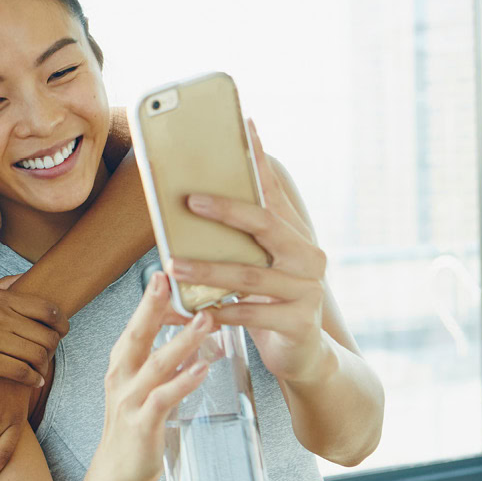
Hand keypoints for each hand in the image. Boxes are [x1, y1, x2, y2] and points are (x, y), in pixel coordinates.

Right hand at [0, 286, 67, 398]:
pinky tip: (32, 382)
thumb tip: (25, 275)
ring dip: (44, 365)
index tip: (60, 333)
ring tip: (40, 370)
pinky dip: (33, 379)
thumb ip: (1, 286)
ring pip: (38, 354)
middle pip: (47, 334)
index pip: (48, 309)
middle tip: (48, 356)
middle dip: (53, 348)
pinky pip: (22, 372)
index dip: (61, 323)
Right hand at [86, 272, 215, 480]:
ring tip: (206, 320)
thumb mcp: (142, 384)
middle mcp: (121, 377)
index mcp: (122, 364)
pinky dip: (182, 382)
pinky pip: (163, 399)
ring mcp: (130, 401)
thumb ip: (162, 357)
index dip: (149, 299)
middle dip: (152, 305)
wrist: (117, 472)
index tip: (164, 271)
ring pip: (157, 364)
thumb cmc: (135, 422)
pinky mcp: (142, 424)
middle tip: (170, 277)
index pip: (135, 324)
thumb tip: (190, 327)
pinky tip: (201, 369)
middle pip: (137, 334)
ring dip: (182, 340)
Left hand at [168, 118, 330, 384]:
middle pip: (266, 225)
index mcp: (296, 236)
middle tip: (190, 201)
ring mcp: (307, 290)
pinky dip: (221, 312)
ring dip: (208, 269)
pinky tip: (197, 311)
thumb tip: (191, 204)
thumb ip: (237, 241)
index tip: (244, 124)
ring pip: (250, 275)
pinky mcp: (299, 323)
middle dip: (227, 210)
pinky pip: (252, 314)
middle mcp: (308, 257)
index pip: (273, 192)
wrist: (305, 355)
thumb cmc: (271, 303)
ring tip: (173, 264)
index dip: (260, 159)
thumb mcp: (258, 267)